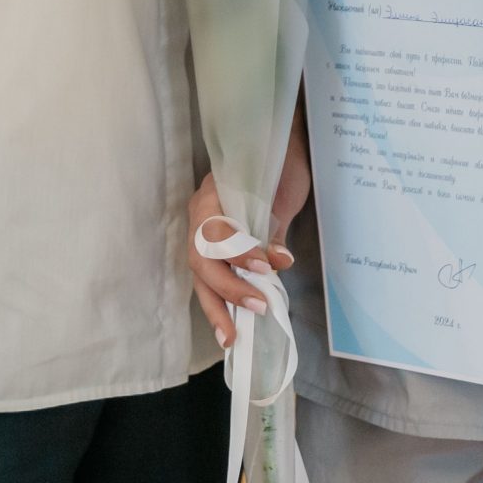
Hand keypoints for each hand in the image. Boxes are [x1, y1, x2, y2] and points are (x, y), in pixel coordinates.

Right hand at [189, 118, 311, 348]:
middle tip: (257, 308)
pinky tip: (230, 327)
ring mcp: (203, 232)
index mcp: (212, 195)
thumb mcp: (282, 191)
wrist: (277, 144)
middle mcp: (199, 214)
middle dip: (227, 288)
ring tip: (231, 338)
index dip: (235, 253)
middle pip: (202, 259)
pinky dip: (221, 301)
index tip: (267, 267)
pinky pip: (211, 277)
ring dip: (217, 307)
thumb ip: (274, 227)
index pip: (214, 231)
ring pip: (201, 275)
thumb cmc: (280, 163)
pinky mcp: (215, 247)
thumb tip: (279, 262)